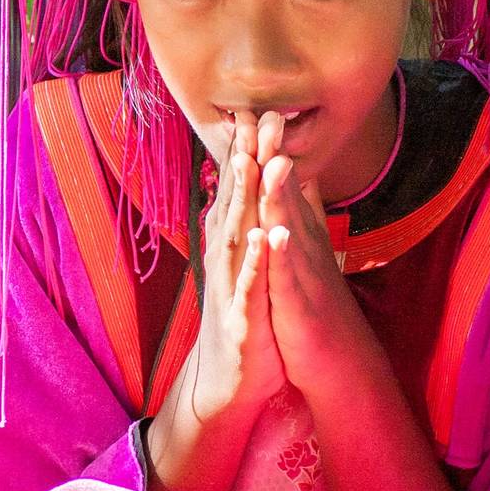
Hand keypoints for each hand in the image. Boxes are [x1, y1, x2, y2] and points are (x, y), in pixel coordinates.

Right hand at [182, 112, 286, 422]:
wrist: (230, 380)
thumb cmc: (246, 319)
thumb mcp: (250, 268)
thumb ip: (250, 228)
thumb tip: (252, 191)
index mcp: (233, 246)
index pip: (239, 192)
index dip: (244, 152)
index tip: (252, 110)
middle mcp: (227, 259)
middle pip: (235, 203)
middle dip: (244, 160)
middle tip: (251, 117)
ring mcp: (232, 287)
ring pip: (238, 236)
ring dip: (244, 201)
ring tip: (252, 163)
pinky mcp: (243, 318)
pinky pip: (250, 286)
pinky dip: (255, 261)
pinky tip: (262, 237)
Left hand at [256, 115, 374, 398]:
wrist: (338, 362)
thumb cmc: (317, 306)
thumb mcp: (308, 253)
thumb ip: (305, 213)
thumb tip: (301, 175)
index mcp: (298, 236)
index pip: (283, 185)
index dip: (271, 149)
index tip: (259, 109)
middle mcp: (303, 248)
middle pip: (289, 197)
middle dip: (276, 157)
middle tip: (269, 114)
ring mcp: (303, 275)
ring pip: (290, 230)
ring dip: (283, 197)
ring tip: (276, 162)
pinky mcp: (298, 307)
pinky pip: (288, 279)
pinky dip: (283, 257)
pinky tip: (277, 236)